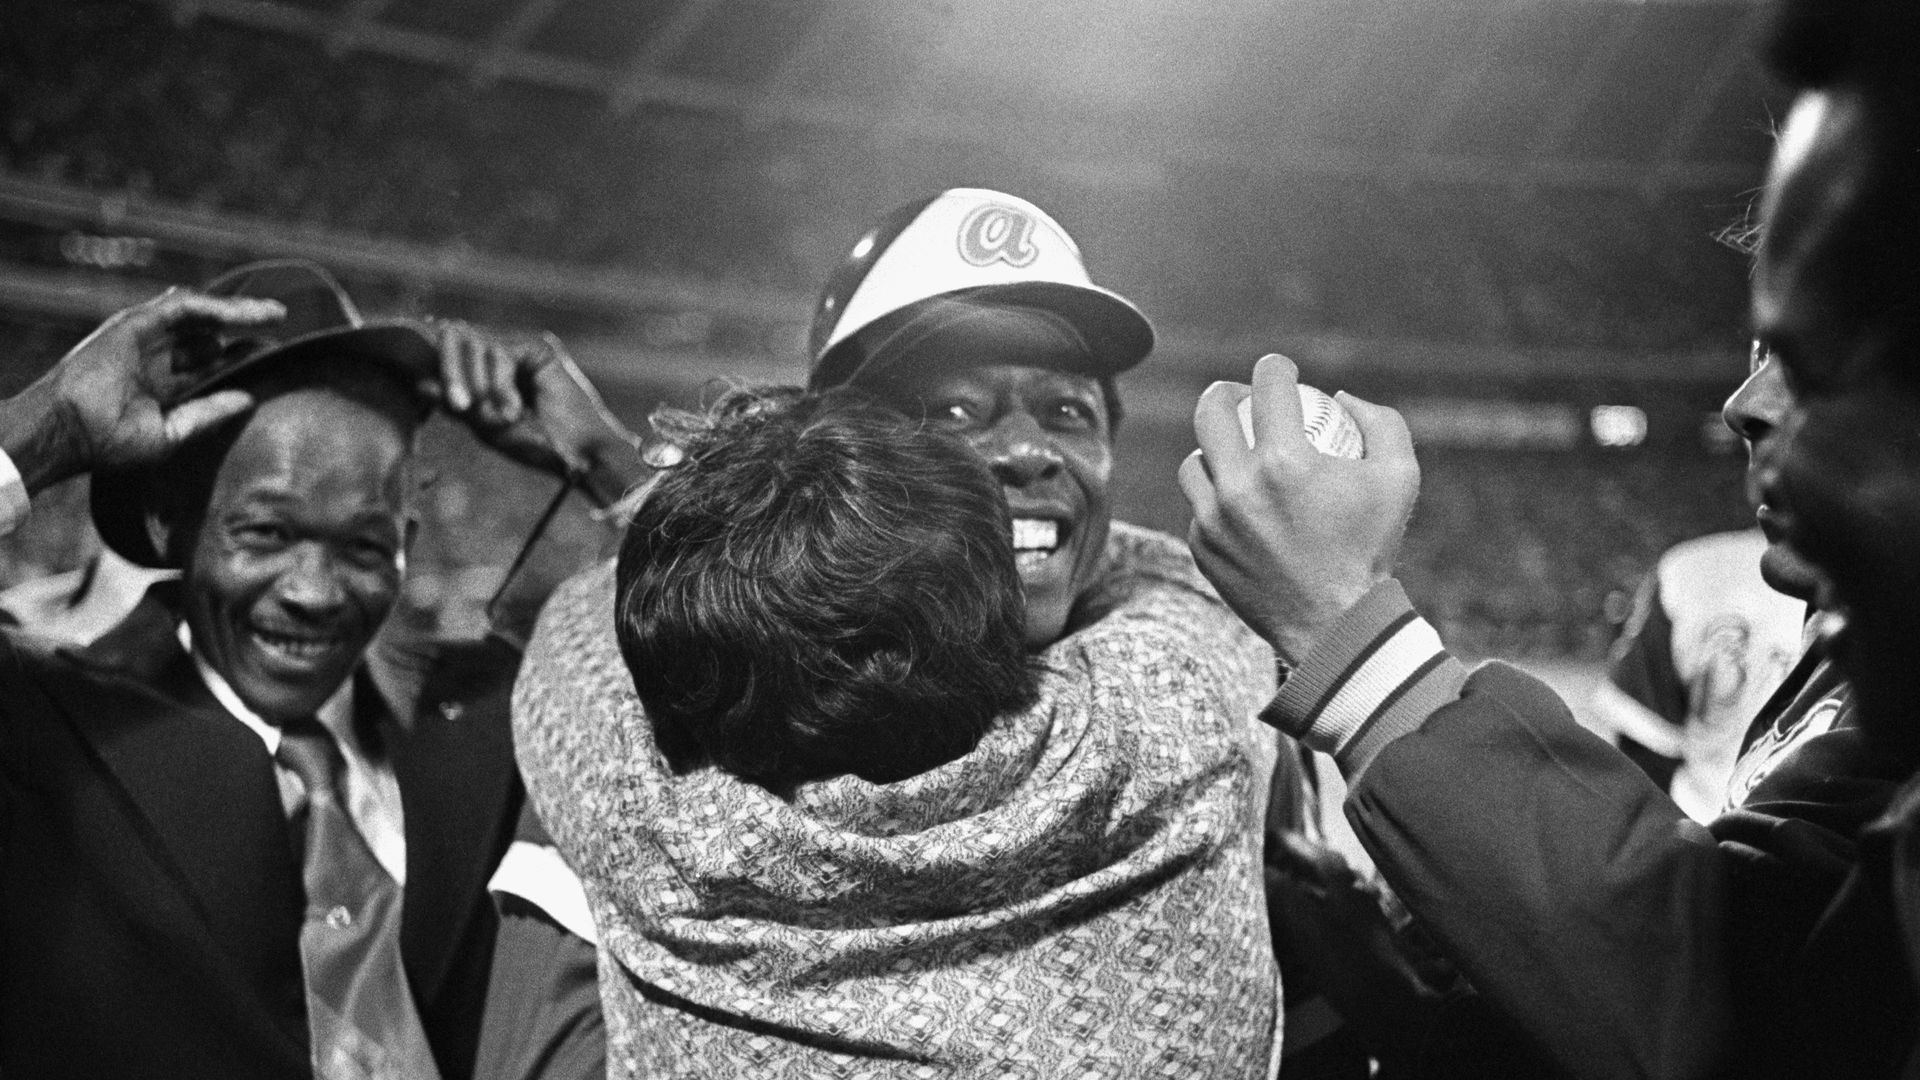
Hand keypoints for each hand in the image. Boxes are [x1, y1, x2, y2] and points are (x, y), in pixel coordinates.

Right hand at [2, 288, 285, 491]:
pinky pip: (182, 307)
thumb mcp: (172, 432)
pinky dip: (215, 306)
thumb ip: (209, 414)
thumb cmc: (109, 443)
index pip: (211, 365)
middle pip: (210, 337)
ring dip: (238, 313)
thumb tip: (250, 400)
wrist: (69, 431)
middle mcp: (157, 358)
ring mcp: (146, 338)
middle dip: (246, 331)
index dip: (242, 359)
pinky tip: (245, 313)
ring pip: (200, 317)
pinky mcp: (135, 323)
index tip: (277, 357)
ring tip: (275, 315)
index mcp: (164, 385)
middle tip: (283, 329)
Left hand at [428, 321, 637, 489]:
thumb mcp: (485, 427)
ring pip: (474, 345)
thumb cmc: (535, 445)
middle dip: (451, 371)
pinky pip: (499, 352)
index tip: (438, 395)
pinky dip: (500, 385)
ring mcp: (520, 346)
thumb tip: (419, 383)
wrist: (578, 454)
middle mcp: (501, 351)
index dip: (438, 366)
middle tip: (460, 406)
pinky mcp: (538, 346)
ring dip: (480, 386)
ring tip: (501, 417)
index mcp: (484, 370)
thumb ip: (456, 406)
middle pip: (455, 336)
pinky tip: (515, 410)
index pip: (447, 350)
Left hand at [1177, 353, 1418, 664]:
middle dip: (1227, 392)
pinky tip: (1238, 500)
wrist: (1335, 624)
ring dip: (1214, 448)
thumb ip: (1380, 421)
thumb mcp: (1401, 477)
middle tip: (1244, 399)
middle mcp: (1239, 486)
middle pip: (1210, 410)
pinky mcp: (1201, 546)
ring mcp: (1212, 518)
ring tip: (1237, 453)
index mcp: (1285, 461)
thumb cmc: (1372, 548)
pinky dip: (1216, 498)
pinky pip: (1198, 506)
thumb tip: (1339, 397)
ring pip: (1194, 460)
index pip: (1268, 384)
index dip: (1277, 366)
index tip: (1285, 372)